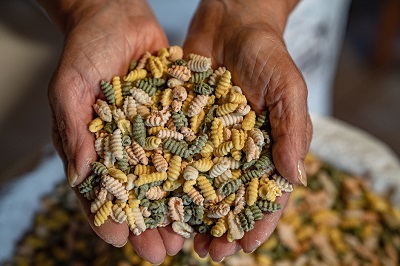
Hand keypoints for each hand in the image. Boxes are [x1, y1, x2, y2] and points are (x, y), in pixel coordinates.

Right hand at [45, 0, 182, 263]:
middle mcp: (128, 147)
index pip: (102, 191)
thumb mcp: (70, 88)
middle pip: (140, 194)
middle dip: (150, 224)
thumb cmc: (85, 51)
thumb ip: (73, 131)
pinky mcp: (178, 118)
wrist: (117, 17)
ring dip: (178, 208)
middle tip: (163, 252)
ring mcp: (155, 134)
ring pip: (168, 179)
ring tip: (189, 234)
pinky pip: (190, 146)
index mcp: (98, 148)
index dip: (110, 218)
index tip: (120, 242)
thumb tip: (77, 177)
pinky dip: (199, 169)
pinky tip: (212, 189)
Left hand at [183, 0, 311, 260]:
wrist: (231, 22)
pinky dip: (165, 178)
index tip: (245, 245)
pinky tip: (155, 198)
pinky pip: (173, 155)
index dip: (257, 221)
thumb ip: (293, 130)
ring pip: (198, 184)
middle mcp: (235, 150)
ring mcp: (206, 140)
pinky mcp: (182, 125)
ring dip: (190, 212)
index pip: (265, 193)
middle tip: (209, 251)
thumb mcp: (288, 88)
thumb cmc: (267, 54)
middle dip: (220, 225)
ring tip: (180, 238)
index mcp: (266, 148)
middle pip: (228, 197)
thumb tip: (295, 177)